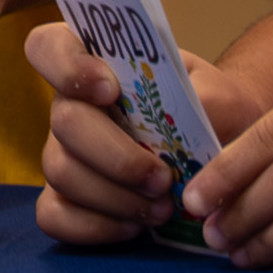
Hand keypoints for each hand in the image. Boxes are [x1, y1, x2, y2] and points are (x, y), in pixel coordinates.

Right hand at [26, 16, 261, 248]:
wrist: (223, 152)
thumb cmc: (214, 114)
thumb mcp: (222, 98)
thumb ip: (205, 102)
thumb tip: (187, 126)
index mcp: (98, 63)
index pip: (49, 46)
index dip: (67, 66)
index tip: (109, 90)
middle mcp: (71, 104)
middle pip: (64, 122)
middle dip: (116, 156)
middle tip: (162, 178)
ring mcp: (63, 152)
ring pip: (61, 172)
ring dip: (114, 196)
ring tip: (162, 208)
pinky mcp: (64, 199)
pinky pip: (54, 215)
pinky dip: (95, 226)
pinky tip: (134, 227)